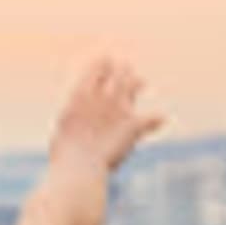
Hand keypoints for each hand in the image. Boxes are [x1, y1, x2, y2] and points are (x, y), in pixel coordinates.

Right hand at [50, 57, 162, 173]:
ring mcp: (119, 108)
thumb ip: (74, 115)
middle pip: (117, 75)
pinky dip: (156, 120)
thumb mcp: (65, 128)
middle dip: (122, 71)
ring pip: (132, 86)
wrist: (79, 165)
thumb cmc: (65, 152)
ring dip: (137, 83)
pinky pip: (151, 119)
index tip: (106, 60)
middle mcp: (102, 97)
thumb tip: (71, 113)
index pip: (95, 69)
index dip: (102, 64)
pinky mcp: (133, 125)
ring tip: (141, 81)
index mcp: (81, 94)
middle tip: (125, 66)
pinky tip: (161, 118)